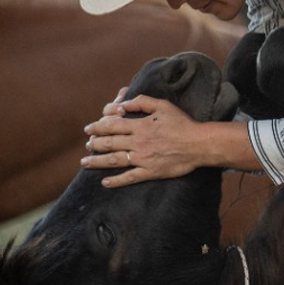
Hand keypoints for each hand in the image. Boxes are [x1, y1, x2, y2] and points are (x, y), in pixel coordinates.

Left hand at [81, 89, 208, 187]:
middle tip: (87, 145)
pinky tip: (105, 183)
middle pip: (109, 143)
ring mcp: (143, 158)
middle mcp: (138, 142)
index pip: (112, 125)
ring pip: (114, 160)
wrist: (199, 144)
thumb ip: (142, 101)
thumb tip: (123, 104)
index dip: (98, 127)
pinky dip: (116, 181)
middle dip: (94, 144)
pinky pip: (129, 177)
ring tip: (85, 162)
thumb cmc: (182, 123)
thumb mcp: (163, 106)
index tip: (88, 129)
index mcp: (140, 126)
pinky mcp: (150, 172)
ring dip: (97, 161)